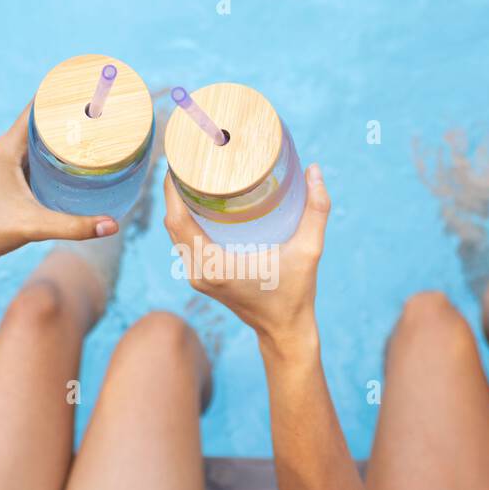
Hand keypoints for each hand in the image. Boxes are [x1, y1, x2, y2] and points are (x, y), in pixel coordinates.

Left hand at [0, 106, 117, 264]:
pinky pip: (41, 155)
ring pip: (42, 137)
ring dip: (65, 130)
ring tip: (98, 125)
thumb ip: (74, 226)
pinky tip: (79, 157)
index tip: (88, 82)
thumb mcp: (34, 226)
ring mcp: (11, 163)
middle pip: (43, 118)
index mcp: (8, 147)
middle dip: (70, 109)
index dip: (61, 92)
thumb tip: (113, 226)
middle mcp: (9, 149)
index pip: (37, 107)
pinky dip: (59, 151)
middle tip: (104, 105)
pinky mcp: (14, 178)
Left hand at [162, 164, 330, 344]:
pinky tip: (196, 201)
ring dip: (177, 205)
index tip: (179, 161)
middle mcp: (199, 272)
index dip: (171, 189)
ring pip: (175, 234)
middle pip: (171, 224)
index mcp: (214, 266)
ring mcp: (198, 277)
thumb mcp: (309, 250)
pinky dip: (185, 220)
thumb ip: (316, 210)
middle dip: (173, 190)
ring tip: (189, 174)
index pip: (178, 220)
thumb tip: (314, 169)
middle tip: (187, 159)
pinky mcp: (203, 277)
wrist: (285, 330)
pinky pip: (184, 242)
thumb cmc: (296, 293)